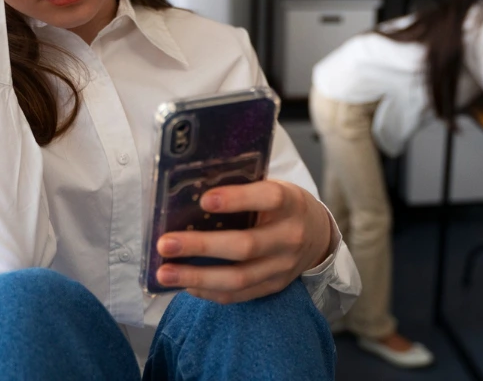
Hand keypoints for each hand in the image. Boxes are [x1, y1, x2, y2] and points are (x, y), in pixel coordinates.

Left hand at [154, 180, 334, 303]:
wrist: (318, 235)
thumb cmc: (283, 205)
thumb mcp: (274, 187)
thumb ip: (244, 189)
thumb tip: (191, 191)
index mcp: (291, 203)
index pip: (269, 199)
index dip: (238, 199)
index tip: (204, 200)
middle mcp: (290, 237)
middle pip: (246, 246)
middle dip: (202, 246)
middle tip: (165, 244)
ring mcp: (283, 266)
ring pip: (239, 278)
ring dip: (197, 277)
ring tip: (164, 274)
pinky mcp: (274, 286)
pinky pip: (239, 295)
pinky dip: (209, 292)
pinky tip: (185, 284)